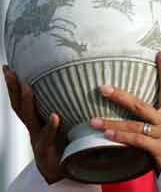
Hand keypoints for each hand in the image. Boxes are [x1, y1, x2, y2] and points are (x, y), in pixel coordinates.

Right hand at [3, 65, 65, 183]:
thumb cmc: (62, 141)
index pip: (21, 99)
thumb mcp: (61, 121)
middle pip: (19, 105)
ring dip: (27, 102)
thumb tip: (75, 80)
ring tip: (27, 86)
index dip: (14, 84)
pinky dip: (50, 126)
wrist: (60, 169)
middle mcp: (33, 126)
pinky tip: (54, 116)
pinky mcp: (47, 149)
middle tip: (9, 71)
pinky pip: (48, 137)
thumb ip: (64, 105)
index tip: (8, 67)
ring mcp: (37, 137)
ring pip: (28, 118)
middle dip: (13, 88)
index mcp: (36, 119)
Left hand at [90, 51, 160, 173]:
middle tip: (103, 88)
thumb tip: (133, 106)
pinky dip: (122, 137)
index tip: (160, 52)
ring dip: (112, 123)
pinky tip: (108, 135)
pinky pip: (137, 141)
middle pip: (141, 105)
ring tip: (93, 120)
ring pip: (135, 125)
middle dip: (120, 96)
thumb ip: (153, 118)